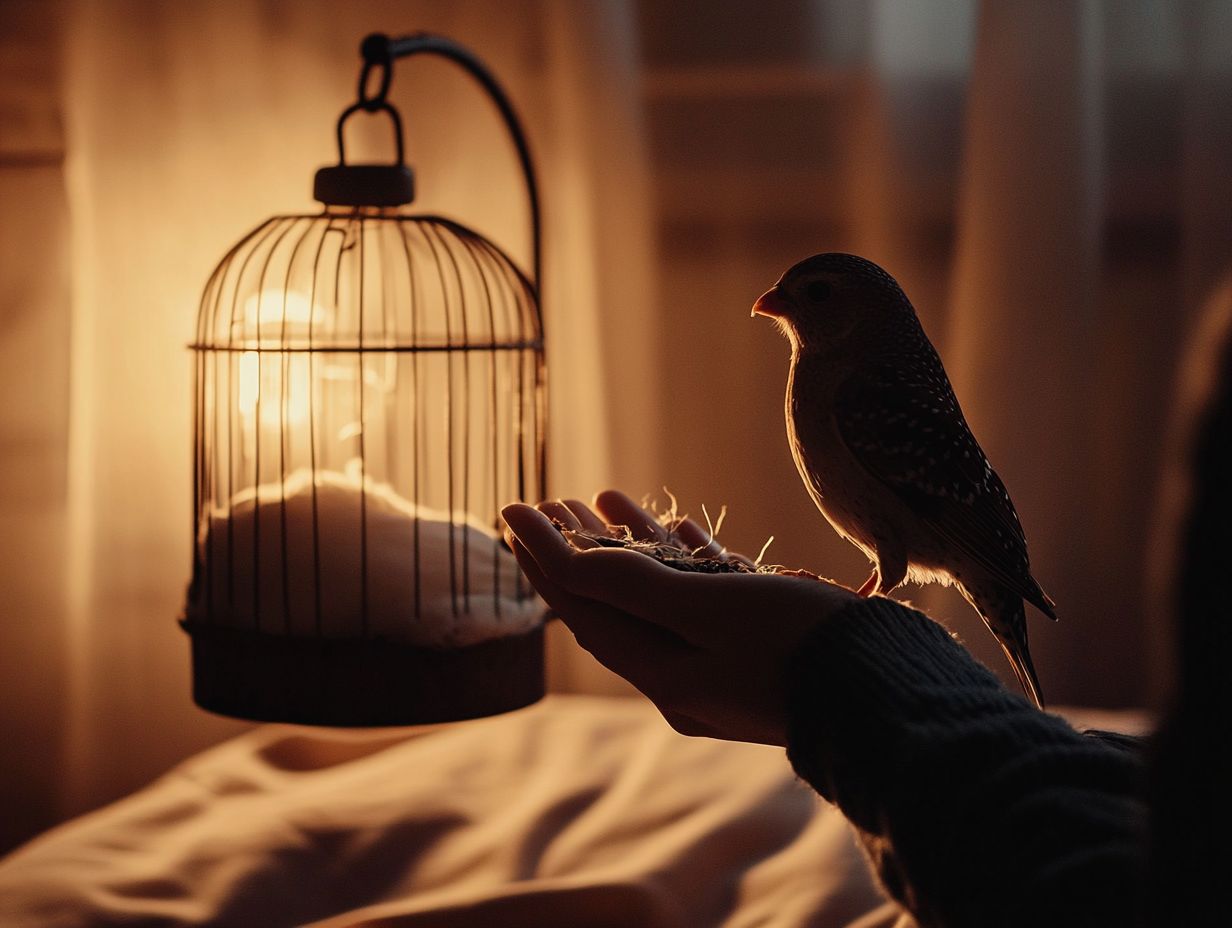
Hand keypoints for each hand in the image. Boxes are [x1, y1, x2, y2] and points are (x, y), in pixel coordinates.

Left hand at [501, 490, 860, 745]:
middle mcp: (683, 675)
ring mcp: (721, 665)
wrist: (889, 695)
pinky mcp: (759, 650)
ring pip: (660, 596)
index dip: (543, 556)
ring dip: (631, 544)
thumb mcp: (708, 608)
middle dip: (578, 549)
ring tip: (606, 495)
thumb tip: (562, 559)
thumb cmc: (800, 647)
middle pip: (613, 603)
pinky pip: (708, 599)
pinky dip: (689, 560)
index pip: (582, 607)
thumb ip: (634, 584)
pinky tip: (682, 526)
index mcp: (662, 674)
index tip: (512, 509)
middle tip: (553, 499)